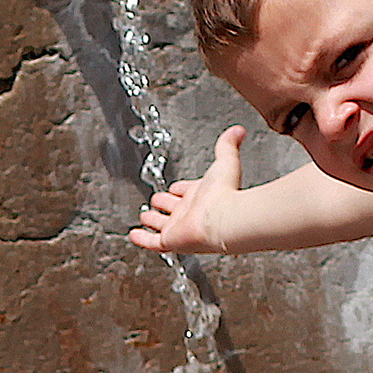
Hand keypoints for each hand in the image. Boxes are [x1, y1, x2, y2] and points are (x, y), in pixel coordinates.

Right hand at [128, 125, 245, 255]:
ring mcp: (179, 227)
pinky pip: (152, 241)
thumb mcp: (224, 161)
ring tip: (145, 216)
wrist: (225, 219)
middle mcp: (190, 212)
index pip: (187, 192)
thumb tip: (238, 130)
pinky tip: (134, 235)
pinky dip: (141, 238)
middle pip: (174, 209)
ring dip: (152, 220)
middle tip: (157, 201)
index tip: (175, 187)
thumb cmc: (226, 193)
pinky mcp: (170, 239)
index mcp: (201, 196)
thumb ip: (227, 145)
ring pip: (162, 225)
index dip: (180, 189)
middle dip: (164, 203)